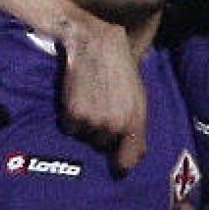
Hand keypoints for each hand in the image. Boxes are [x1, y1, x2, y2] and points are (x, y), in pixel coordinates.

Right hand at [57, 19, 146, 171]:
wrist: (96, 46)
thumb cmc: (121, 71)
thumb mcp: (138, 99)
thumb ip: (137, 129)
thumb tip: (137, 157)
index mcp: (134, 122)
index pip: (127, 160)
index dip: (121, 162)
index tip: (116, 163)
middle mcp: (114, 125)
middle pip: (102, 147)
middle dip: (102, 133)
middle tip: (102, 109)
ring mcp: (92, 121)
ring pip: (85, 138)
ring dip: (86, 126)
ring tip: (91, 101)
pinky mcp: (73, 114)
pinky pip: (70, 129)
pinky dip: (71, 119)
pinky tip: (78, 100)